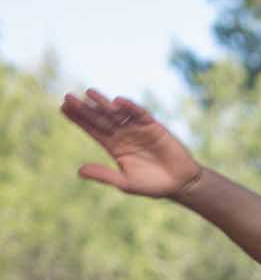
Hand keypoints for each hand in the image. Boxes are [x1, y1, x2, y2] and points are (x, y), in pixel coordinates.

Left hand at [60, 88, 202, 197]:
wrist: (180, 183)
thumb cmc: (152, 185)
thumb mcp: (125, 183)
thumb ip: (104, 175)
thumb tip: (79, 171)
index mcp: (114, 147)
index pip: (92, 129)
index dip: (78, 119)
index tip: (63, 108)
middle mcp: (123, 134)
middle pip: (100, 118)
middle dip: (85, 108)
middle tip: (68, 97)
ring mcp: (137, 129)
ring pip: (117, 113)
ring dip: (103, 104)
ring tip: (89, 94)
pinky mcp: (153, 126)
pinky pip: (139, 114)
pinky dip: (130, 107)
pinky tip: (117, 102)